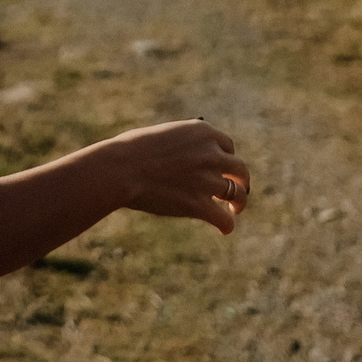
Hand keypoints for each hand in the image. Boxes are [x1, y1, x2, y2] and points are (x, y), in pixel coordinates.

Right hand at [113, 119, 250, 234]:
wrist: (120, 168)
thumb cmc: (130, 150)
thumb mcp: (162, 137)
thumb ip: (182, 145)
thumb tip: (187, 159)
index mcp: (202, 132)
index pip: (227, 145)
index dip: (226, 158)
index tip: (223, 168)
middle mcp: (211, 154)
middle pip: (239, 169)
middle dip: (240, 179)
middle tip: (238, 188)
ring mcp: (208, 180)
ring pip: (238, 194)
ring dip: (238, 203)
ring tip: (234, 209)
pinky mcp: (200, 205)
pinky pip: (224, 219)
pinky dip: (226, 225)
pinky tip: (224, 228)